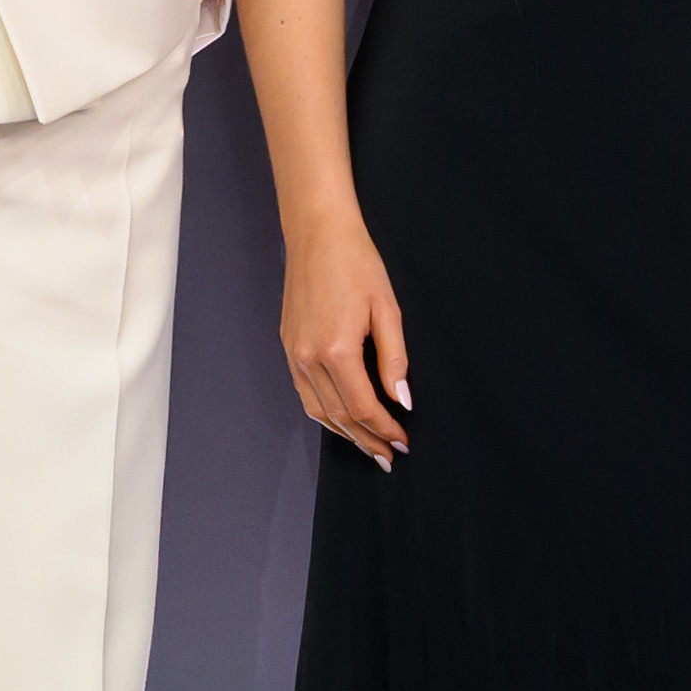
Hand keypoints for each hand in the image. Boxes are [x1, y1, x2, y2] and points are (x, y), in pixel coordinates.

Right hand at [276, 206, 411, 463]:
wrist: (317, 233)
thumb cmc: (357, 264)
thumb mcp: (387, 309)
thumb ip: (394, 359)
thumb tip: (402, 400)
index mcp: (336, 350)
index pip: (363, 407)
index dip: (384, 429)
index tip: (402, 443)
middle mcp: (309, 358)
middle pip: (340, 416)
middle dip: (366, 440)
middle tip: (388, 458)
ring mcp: (293, 353)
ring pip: (318, 410)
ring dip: (344, 433)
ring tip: (367, 446)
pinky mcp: (288, 345)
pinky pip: (304, 393)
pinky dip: (324, 413)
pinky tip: (341, 420)